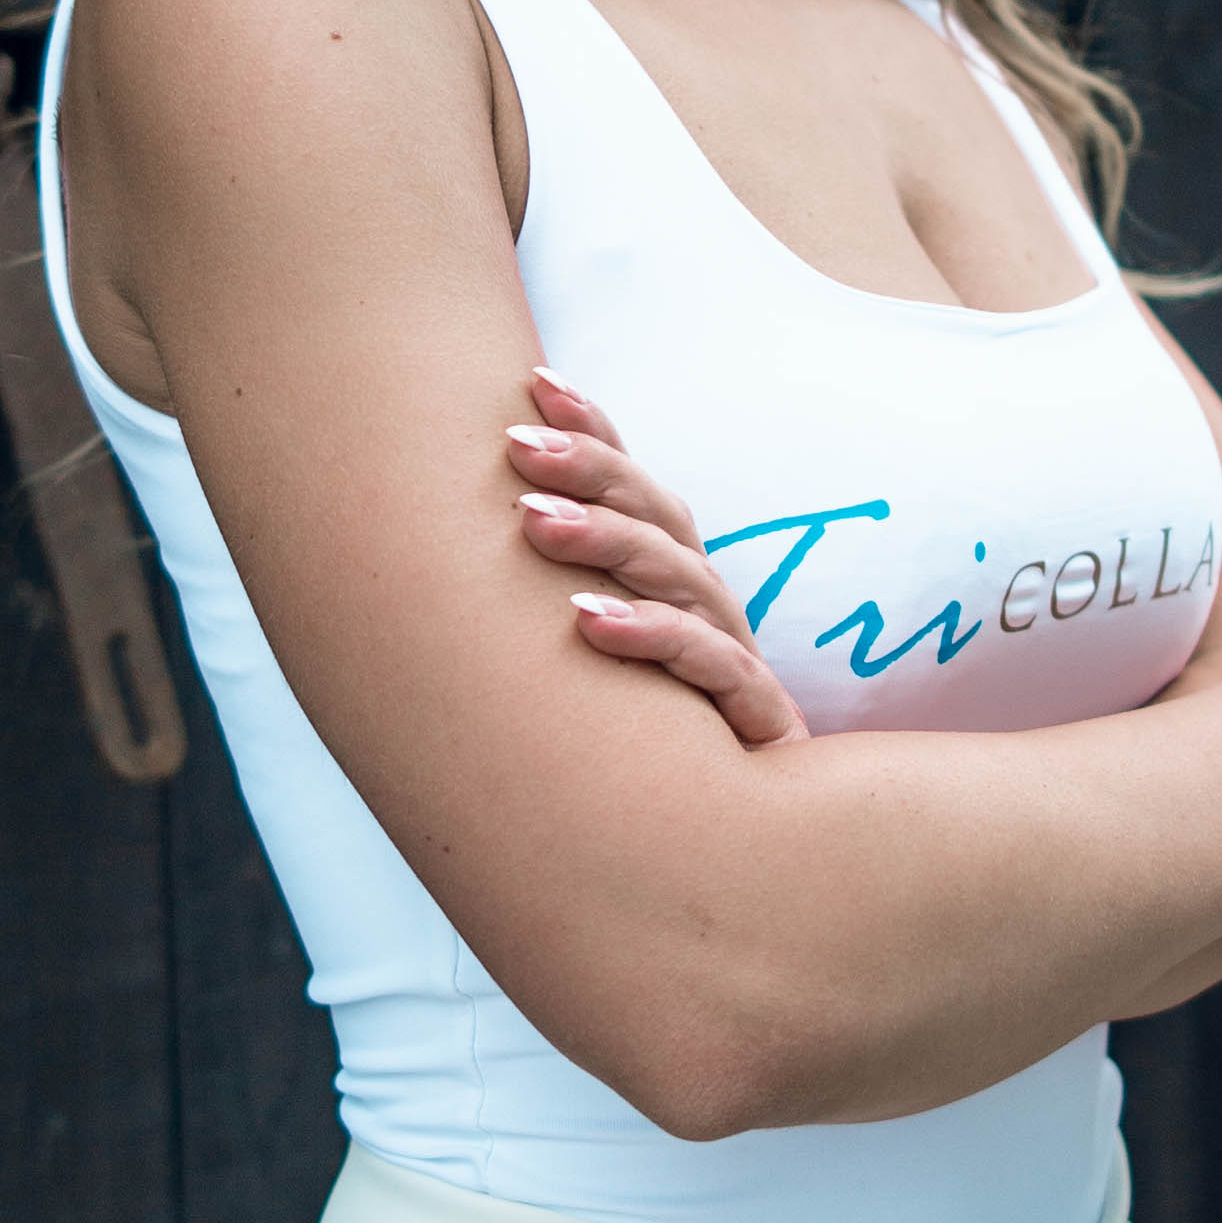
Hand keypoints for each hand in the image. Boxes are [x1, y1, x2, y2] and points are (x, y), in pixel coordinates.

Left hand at [506, 370, 809, 749]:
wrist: (740, 839)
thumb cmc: (654, 740)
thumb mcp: (597, 663)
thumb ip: (558, 599)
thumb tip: (469, 535)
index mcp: (670, 579)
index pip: (634, 488)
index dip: (595, 431)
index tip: (536, 382)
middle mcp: (704, 603)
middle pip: (655, 516)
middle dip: (589, 468)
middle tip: (516, 443)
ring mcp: (731, 654)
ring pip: (677, 576)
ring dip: (604, 541)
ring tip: (533, 518)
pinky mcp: (753, 716)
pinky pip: (707, 665)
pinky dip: (651, 635)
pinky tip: (588, 623)